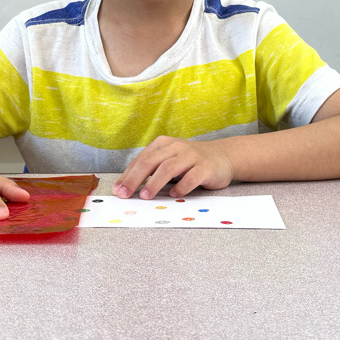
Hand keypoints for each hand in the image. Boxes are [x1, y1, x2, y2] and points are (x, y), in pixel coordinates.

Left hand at [112, 136, 233, 199]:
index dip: (127, 175)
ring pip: (168, 168)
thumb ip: (152, 170)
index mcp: (163, 144)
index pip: (141, 159)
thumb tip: (127, 187)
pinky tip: (174, 195)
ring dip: (155, 183)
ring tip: (145, 196)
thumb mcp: (169, 161)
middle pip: (151, 161)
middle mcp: (176, 147)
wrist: (222, 157)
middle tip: (125, 194)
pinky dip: (181, 186)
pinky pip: (191, 177)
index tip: (117, 190)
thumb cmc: (189, 162)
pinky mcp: (205, 167)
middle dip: (135, 179)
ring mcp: (191, 156)